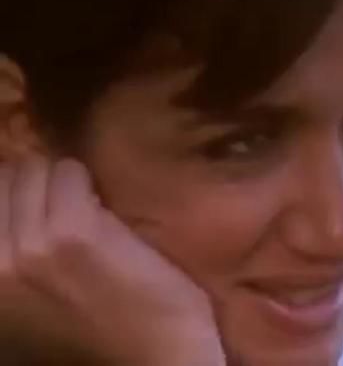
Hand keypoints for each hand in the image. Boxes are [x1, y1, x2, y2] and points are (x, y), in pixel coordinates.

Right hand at [0, 158, 224, 365]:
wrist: (153, 360)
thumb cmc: (94, 332)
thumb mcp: (25, 302)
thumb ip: (12, 255)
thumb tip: (16, 204)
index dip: (17, 196)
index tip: (41, 208)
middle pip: (4, 177)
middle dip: (36, 185)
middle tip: (66, 208)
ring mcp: (29, 246)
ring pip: (35, 170)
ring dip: (64, 182)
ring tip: (87, 212)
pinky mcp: (73, 232)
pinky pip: (70, 173)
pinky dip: (87, 183)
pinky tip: (103, 212)